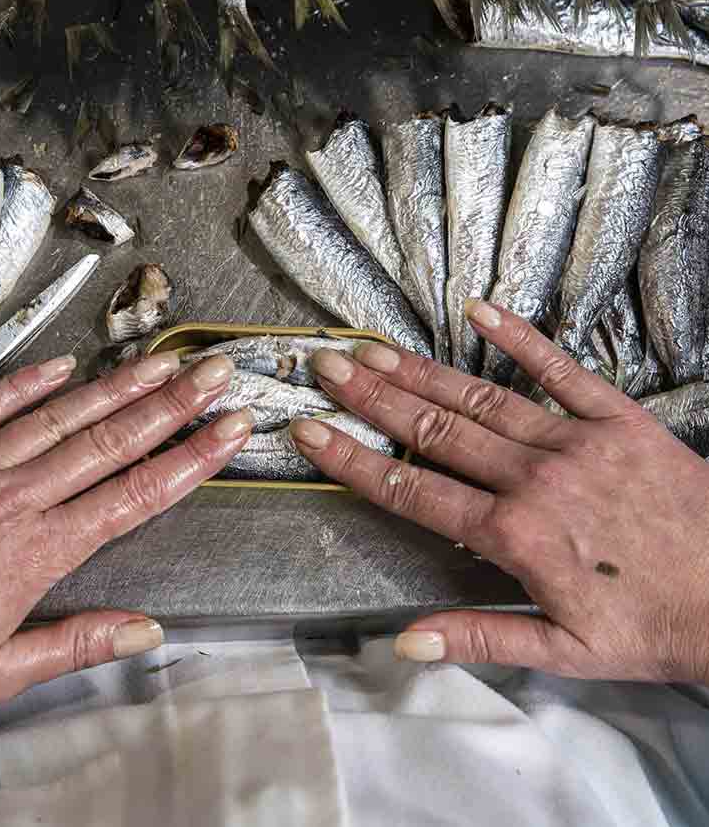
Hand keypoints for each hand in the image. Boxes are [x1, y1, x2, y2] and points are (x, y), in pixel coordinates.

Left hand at [0, 352, 250, 743]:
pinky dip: (27, 382)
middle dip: (172, 405)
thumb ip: (77, 643)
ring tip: (162, 360)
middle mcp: (15, 498)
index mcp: (39, 551)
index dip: (191, 459)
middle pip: (110, 442)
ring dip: (117, 386)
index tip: (229, 431)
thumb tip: (147, 631)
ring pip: (60, 416)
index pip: (135, 495)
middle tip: (214, 373)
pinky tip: (64, 365)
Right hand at [290, 300, 708, 682]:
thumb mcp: (564, 652)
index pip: (413, 490)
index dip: (353, 460)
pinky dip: (520, 338)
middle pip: (435, 431)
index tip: (311, 431)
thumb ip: (480, 638)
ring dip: (422, 372)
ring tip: (374, 348)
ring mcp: (577, 441)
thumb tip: (406, 639)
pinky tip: (480, 311)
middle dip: (373, 398)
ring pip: (482, 398)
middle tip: (329, 366)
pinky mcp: (619, 418)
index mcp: (515, 535)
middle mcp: (536, 478)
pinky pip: (562, 369)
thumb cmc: (652, 627)